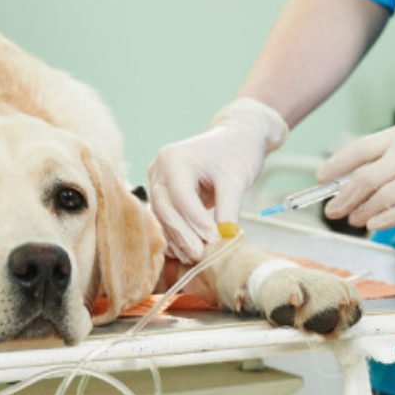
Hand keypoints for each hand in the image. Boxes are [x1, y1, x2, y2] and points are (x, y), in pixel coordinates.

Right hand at [148, 98, 287, 261]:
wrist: (236, 137)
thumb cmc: (237, 152)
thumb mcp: (236, 180)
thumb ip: (228, 210)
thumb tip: (223, 241)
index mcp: (174, 158)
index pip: (181, 197)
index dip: (196, 222)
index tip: (214, 240)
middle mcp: (159, 169)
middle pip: (165, 208)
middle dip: (183, 234)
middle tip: (201, 255)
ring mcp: (157, 180)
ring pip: (162, 217)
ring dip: (178, 239)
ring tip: (197, 257)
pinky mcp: (162, 192)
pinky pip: (165, 217)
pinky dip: (176, 234)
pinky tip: (188, 250)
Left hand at [318, 95, 394, 229]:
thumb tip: (377, 167)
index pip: (361, 148)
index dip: (336, 164)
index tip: (321, 176)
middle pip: (364, 176)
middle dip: (343, 196)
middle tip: (332, 209)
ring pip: (381, 197)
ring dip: (362, 212)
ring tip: (353, 220)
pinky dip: (385, 220)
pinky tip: (374, 226)